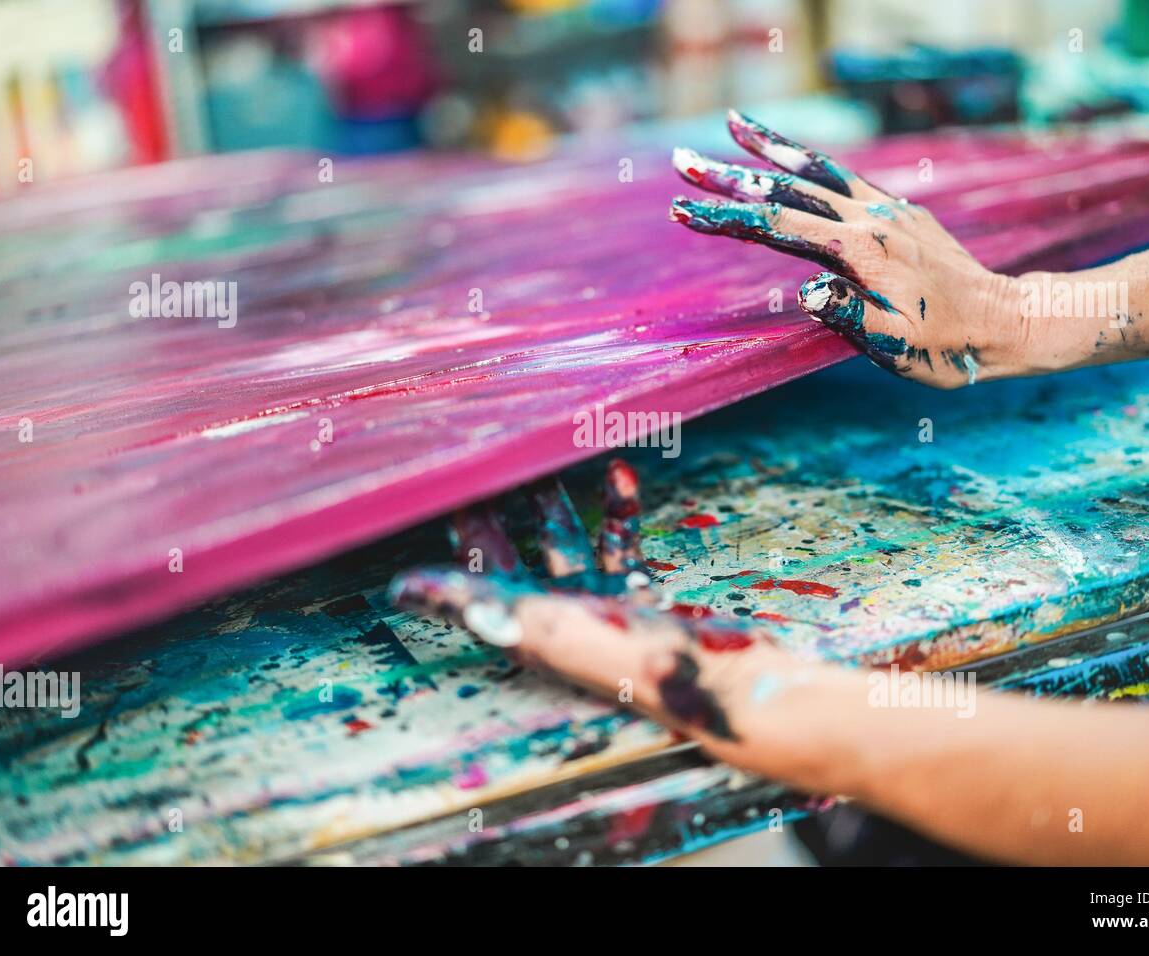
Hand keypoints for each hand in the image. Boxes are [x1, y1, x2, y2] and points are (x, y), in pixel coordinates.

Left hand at [388, 460, 871, 795]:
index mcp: (534, 632)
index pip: (482, 573)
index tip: (454, 478)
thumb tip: (405, 588)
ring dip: (561, 499)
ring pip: (570, 543)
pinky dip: (619, 510)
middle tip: (495, 456)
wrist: (743, 694)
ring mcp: (605, 612)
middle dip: (507, 505)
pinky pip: (623, 546)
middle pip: (519, 553)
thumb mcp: (562, 632)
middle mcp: (563, 624)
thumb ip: (491, 608)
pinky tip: (621, 472)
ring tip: (552, 450)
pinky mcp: (645, 604)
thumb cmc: (654, 670)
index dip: (467, 528)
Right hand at [670, 111, 1026, 388]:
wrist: (1007, 320)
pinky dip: (811, 160)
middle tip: (683, 160)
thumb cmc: (947, 346)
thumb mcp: (896, 347)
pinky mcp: (900, 210)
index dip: (727, 218)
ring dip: (770, 148)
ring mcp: (886, 209)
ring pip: (817, 170)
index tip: (683, 209)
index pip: (777, 229)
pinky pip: (845, 175)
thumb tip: (805, 294)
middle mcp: (870, 219)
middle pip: (787, 189)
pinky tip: (794, 157)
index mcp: (860, 252)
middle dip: (729, 175)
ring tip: (733, 123)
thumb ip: (850, 317)